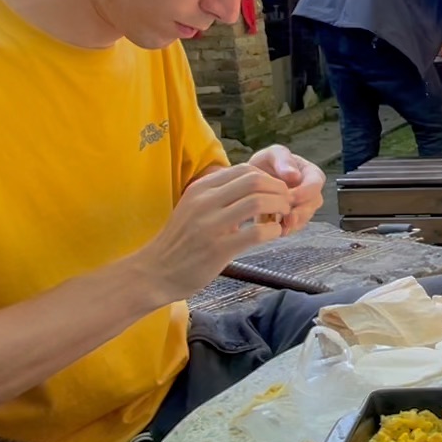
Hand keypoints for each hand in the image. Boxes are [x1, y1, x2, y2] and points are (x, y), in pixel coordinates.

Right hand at [134, 165, 293, 300]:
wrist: (155, 272)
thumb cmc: (180, 241)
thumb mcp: (193, 208)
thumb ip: (220, 196)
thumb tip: (255, 185)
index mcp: (200, 189)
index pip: (244, 169)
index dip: (268, 178)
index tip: (276, 191)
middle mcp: (205, 202)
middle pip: (255, 180)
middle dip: (278, 189)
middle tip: (286, 203)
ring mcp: (211, 226)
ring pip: (258, 201)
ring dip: (279, 207)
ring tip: (282, 217)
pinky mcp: (218, 250)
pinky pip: (256, 233)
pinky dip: (273, 231)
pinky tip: (273, 234)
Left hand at [249, 144, 324, 234]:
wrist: (250, 180)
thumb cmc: (265, 164)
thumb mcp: (272, 155)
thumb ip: (283, 161)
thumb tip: (295, 176)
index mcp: (310, 173)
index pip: (316, 184)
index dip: (306, 192)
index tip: (290, 196)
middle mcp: (310, 192)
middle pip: (313, 204)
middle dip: (301, 212)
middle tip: (288, 218)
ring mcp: (302, 207)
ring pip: (304, 218)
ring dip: (293, 223)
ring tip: (280, 226)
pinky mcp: (292, 219)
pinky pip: (293, 227)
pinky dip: (284, 229)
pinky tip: (274, 229)